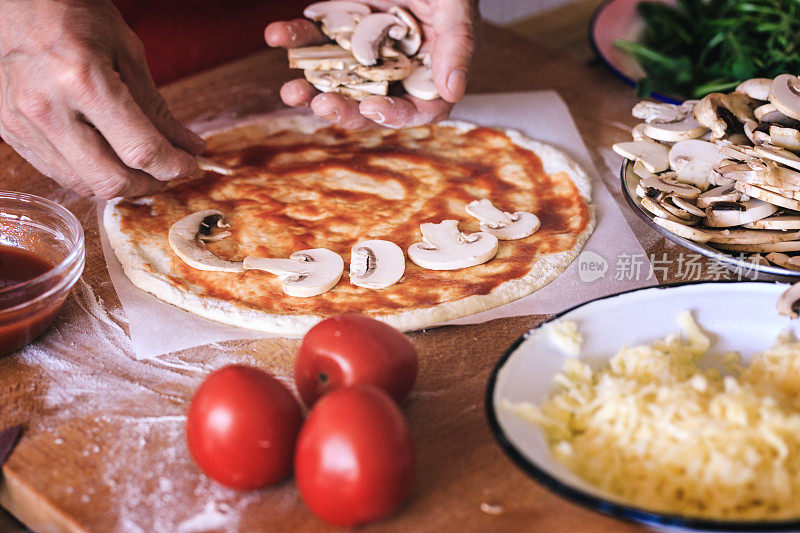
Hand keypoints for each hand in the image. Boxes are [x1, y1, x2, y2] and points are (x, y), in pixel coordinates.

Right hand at [0, 0, 205, 198]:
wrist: (18, 0)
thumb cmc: (75, 15)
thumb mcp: (128, 53)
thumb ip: (158, 109)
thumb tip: (188, 147)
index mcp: (83, 81)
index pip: (141, 150)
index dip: (174, 166)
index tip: (190, 166)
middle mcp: (47, 108)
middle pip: (110, 180)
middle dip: (149, 184)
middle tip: (167, 172)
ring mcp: (23, 123)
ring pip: (82, 184)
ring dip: (120, 184)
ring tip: (141, 168)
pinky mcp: (9, 130)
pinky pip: (56, 172)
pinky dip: (89, 174)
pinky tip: (107, 158)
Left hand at [264, 0, 476, 128]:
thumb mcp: (456, 3)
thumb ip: (457, 43)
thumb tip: (452, 91)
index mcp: (431, 68)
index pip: (418, 107)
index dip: (396, 114)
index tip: (374, 108)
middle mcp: (395, 65)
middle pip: (370, 103)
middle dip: (345, 109)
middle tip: (322, 104)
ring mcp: (363, 48)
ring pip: (336, 80)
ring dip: (310, 89)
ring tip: (291, 91)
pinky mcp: (338, 26)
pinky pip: (313, 39)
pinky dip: (293, 39)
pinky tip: (276, 35)